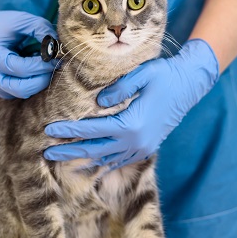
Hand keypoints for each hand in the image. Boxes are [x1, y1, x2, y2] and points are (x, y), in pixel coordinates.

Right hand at [0, 1, 56, 98]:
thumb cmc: (4, 24)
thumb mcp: (23, 20)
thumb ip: (40, 29)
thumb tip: (58, 46)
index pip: (20, 69)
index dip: (41, 66)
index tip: (56, 58)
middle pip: (21, 89)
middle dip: (42, 79)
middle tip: (56, 65)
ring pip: (21, 93)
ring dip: (38, 82)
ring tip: (44, 65)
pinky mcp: (0, 89)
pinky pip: (19, 93)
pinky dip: (32, 83)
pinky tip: (35, 69)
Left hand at [43, 39, 219, 167]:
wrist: (190, 85)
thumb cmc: (165, 75)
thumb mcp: (142, 74)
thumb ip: (118, 89)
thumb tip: (97, 102)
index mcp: (131, 124)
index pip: (92, 129)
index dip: (69, 130)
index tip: (49, 129)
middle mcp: (135, 141)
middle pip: (94, 150)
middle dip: (69, 152)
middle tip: (46, 153)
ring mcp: (142, 148)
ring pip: (106, 159)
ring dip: (83, 159)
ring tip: (62, 160)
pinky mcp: (146, 149)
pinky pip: (119, 160)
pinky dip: (102, 163)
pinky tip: (89, 163)